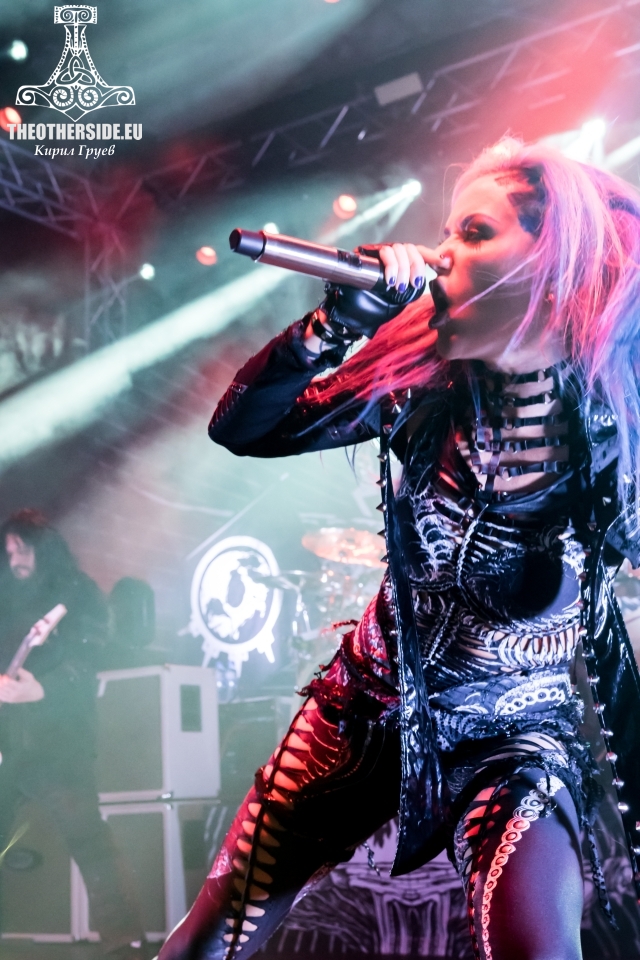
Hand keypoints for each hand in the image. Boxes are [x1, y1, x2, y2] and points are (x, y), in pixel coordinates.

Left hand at [0, 668, 44, 702]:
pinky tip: (1, 687)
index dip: (5, 678)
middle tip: (1, 676)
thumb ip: (23, 672)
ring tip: (1, 680)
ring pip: (1, 692)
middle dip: (1, 681)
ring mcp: (11, 698)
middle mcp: (15, 694)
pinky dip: (0, 692)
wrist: (33, 694)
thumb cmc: (30, 683)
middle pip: (3, 687)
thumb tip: (17, 668)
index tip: (5, 675)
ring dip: (0, 686)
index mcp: (20, 687)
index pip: (9, 683)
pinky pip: (1, 697)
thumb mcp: (29, 676)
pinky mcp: (10, 701)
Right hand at [320, 242, 440, 340]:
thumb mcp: (404, 296)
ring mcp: (378, 251)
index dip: (433, 256)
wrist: (353, 314)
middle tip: (414, 285)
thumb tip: (438, 271)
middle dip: (416, 267)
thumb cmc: (378, 306)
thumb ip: (416, 283)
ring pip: (399, 249)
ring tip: (398, 287)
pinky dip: (391, 266)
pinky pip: (386, 252)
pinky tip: (390, 281)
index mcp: (401, 262)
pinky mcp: (366, 252)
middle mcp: (390, 253)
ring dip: (403, 269)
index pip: (419, 252)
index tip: (445, 264)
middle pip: (411, 249)